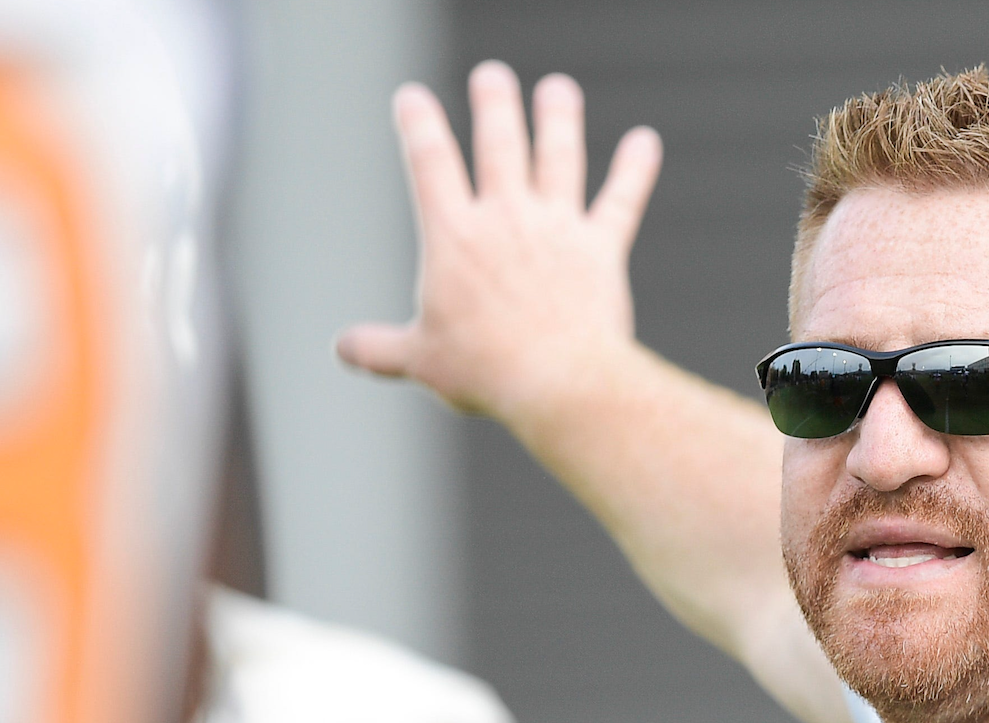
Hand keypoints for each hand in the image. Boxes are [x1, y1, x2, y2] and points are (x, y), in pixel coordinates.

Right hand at [335, 61, 662, 431]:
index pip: (429, 163)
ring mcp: (557, 229)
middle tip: (492, 76)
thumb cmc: (485, 371)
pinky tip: (645, 142)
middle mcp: (507, 219)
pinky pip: (621, 200)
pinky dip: (635, 169)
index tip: (413, 97)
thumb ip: (379, 348)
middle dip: (494, 103)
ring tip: (558, 90)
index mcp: (454, 237)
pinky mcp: (601, 249)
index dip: (418, 123)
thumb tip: (343, 348)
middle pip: (499, 143)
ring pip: (560, 157)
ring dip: (559, 118)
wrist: (558, 381)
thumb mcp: (420, 360)